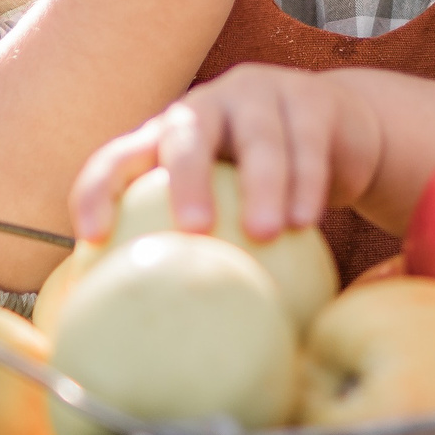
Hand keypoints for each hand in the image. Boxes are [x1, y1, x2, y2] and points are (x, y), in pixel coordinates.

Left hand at [70, 64, 386, 242]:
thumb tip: (148, 339)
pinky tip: (304, 220)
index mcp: (169, 136)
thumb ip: (191, 251)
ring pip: (258, 136)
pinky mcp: (313, 99)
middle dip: (187, 177)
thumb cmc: (263, 191)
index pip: (120, 156)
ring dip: (262, 184)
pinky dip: (306, 180)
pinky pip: (308, 141)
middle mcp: (208, 108)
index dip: (100, 188)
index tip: (94, 236)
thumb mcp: (223, 209)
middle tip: (196, 228)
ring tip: (265, 233)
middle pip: (186, 134)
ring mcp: (261, 96)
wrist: (340, 133)